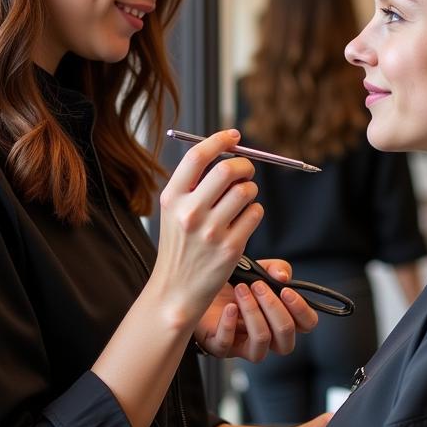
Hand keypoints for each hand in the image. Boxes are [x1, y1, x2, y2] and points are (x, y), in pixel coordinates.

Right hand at [150, 130, 262, 330]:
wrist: (176, 291)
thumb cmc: (179, 246)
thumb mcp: (173, 211)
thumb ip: (194, 183)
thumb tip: (227, 151)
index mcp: (171, 198)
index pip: (197, 156)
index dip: (219, 140)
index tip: (233, 136)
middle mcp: (189, 213)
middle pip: (227, 170)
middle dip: (244, 165)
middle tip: (246, 171)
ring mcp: (211, 232)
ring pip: (246, 191)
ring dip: (251, 189)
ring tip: (244, 198)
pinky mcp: (230, 248)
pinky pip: (255, 214)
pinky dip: (255, 211)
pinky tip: (244, 219)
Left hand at [194, 259, 318, 361]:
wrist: (200, 287)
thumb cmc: (235, 283)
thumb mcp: (258, 269)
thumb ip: (275, 268)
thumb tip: (283, 276)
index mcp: (282, 319)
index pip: (306, 324)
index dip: (301, 310)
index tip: (286, 291)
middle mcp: (268, 337)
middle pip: (286, 338)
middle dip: (274, 309)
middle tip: (258, 286)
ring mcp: (244, 345)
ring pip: (261, 343)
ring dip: (253, 313)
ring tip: (241, 290)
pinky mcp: (220, 347)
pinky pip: (227, 345)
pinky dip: (229, 324)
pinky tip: (229, 308)